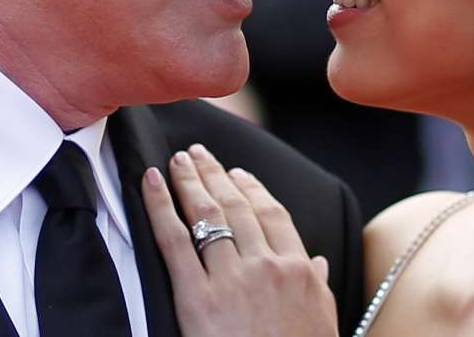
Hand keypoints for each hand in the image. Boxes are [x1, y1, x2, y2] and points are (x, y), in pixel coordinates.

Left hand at [141, 143, 338, 336]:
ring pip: (207, 214)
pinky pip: (174, 240)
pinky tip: (151, 182)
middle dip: (216, 174)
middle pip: (237, 206)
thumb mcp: (322, 324)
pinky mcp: (196, 298)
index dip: (253, 188)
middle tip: (199, 153)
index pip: (272, 214)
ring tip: (178, 161)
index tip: (238, 172)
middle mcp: (266, 266)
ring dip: (190, 180)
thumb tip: (318, 262)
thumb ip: (318, 288)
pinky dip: (159, 205)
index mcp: (299, 270)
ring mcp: (231, 280)